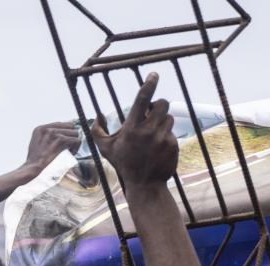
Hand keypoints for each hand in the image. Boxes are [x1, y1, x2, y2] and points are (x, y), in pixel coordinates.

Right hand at [24, 122, 80, 171]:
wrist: (33, 166)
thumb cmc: (35, 159)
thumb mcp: (37, 143)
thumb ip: (46, 136)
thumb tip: (60, 134)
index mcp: (40, 128)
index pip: (60, 123)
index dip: (67, 131)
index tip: (68, 139)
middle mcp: (47, 128)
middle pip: (70, 125)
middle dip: (72, 135)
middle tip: (70, 145)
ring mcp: (53, 133)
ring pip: (75, 132)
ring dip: (75, 142)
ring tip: (70, 150)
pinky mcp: (60, 139)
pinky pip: (76, 140)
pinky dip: (76, 147)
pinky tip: (72, 152)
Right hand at [90, 73, 176, 187]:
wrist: (145, 185)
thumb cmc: (124, 164)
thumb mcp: (106, 149)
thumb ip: (97, 132)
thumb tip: (97, 116)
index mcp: (132, 128)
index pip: (142, 99)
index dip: (149, 84)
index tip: (154, 75)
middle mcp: (148, 131)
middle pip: (162, 104)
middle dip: (158, 105)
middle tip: (152, 113)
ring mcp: (162, 138)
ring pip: (169, 117)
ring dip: (162, 121)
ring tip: (154, 133)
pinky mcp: (172, 145)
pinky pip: (172, 132)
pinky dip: (166, 136)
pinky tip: (159, 147)